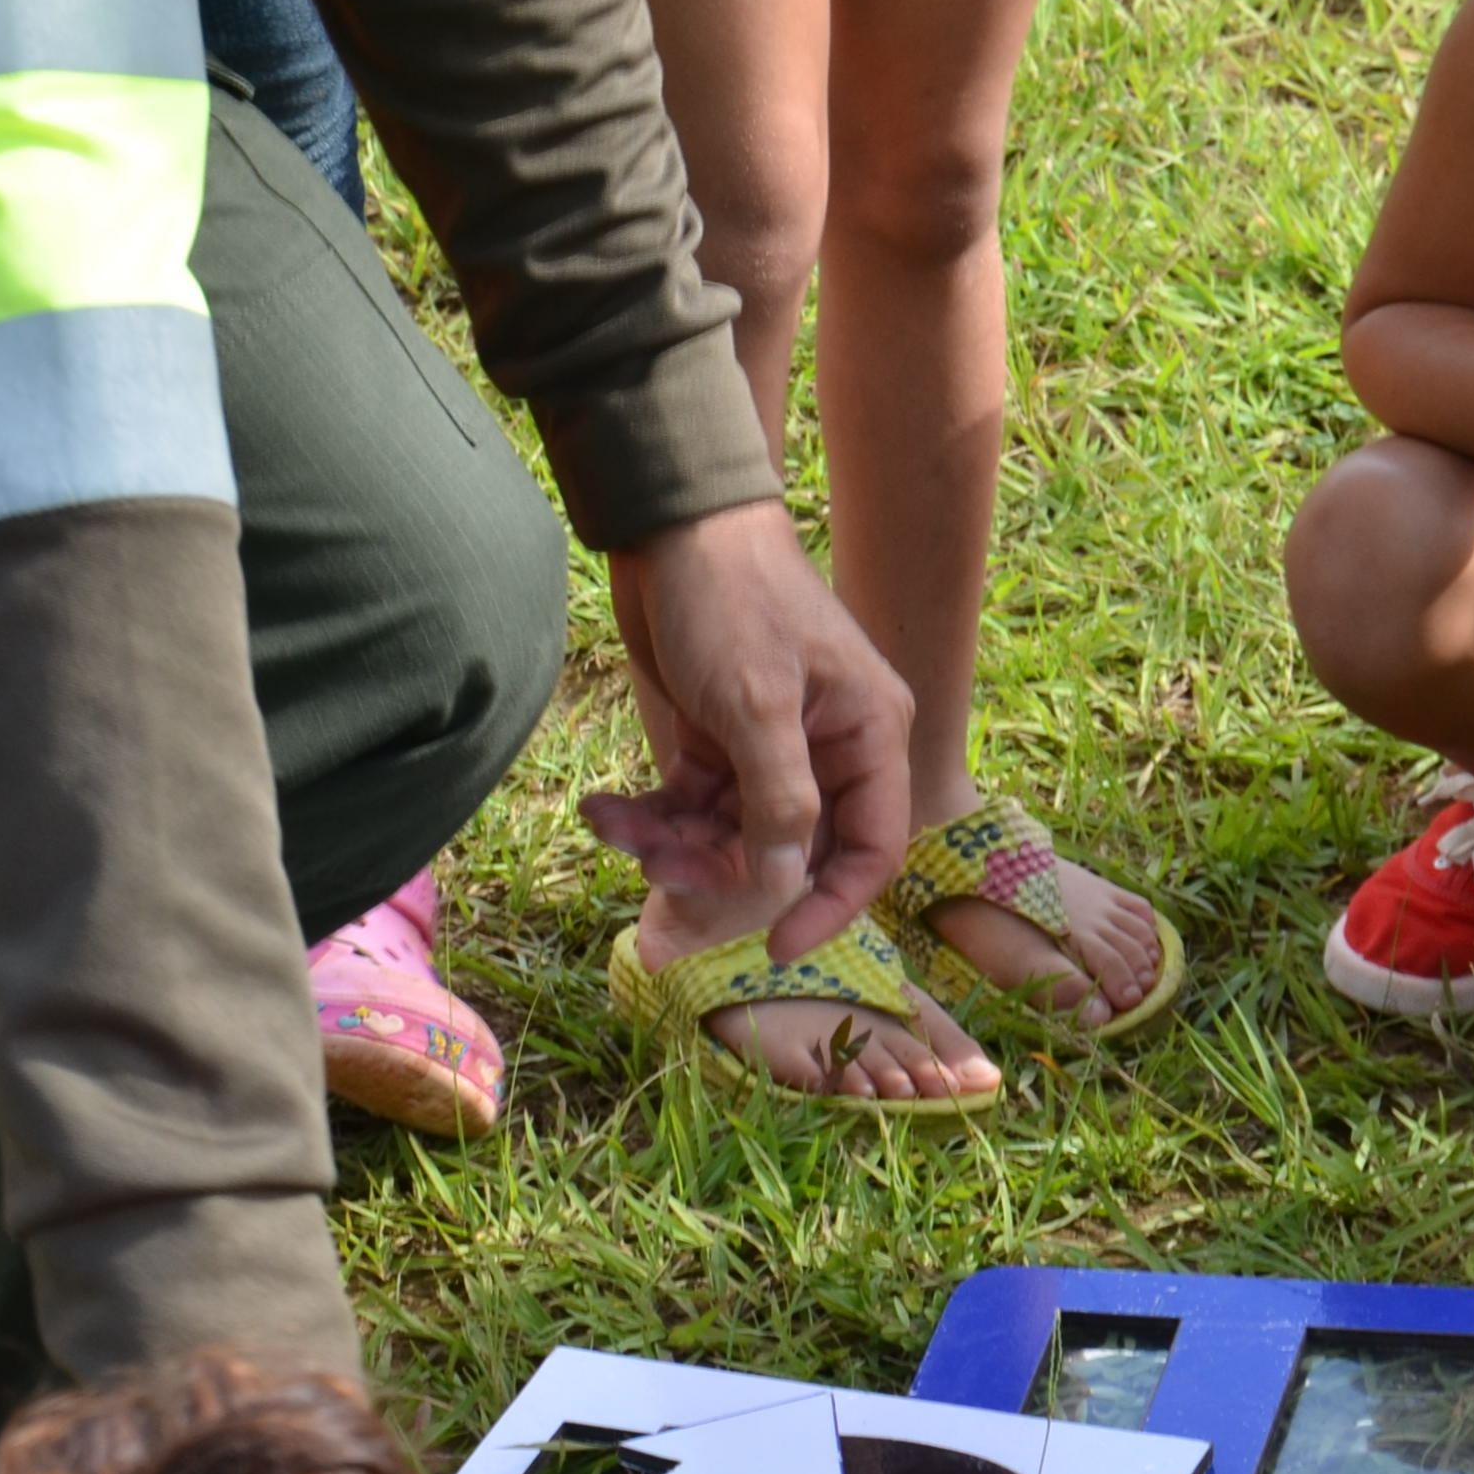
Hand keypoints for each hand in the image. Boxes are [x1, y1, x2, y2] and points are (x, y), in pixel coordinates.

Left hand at [581, 500, 915, 962]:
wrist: (668, 526)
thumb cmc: (731, 599)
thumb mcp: (757, 703)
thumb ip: (778, 800)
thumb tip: (784, 884)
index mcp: (867, 735)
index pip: (871, 848)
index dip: (832, 904)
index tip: (777, 948)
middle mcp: (827, 748)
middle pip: (785, 852)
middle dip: (717, 870)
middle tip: (653, 868)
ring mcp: (769, 746)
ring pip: (727, 835)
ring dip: (669, 844)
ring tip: (613, 824)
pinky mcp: (716, 739)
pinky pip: (689, 806)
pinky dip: (648, 816)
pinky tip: (602, 810)